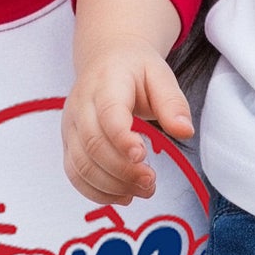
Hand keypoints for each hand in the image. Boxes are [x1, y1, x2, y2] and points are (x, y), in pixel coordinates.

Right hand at [61, 37, 192, 204]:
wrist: (107, 59)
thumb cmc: (136, 70)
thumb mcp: (160, 75)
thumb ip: (173, 103)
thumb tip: (185, 132)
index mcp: (106, 82)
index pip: (108, 114)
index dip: (122, 138)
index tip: (142, 156)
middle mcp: (81, 105)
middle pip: (93, 144)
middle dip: (122, 170)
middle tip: (151, 181)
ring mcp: (71, 126)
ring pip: (81, 164)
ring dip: (112, 185)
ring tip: (143, 190)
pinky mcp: (69, 143)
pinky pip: (75, 174)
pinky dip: (97, 192)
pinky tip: (123, 195)